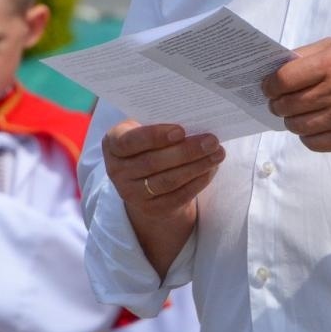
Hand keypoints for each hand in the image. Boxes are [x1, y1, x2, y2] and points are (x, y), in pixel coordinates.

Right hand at [102, 121, 222, 276]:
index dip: (154, 136)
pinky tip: (211, 170)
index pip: (129, 141)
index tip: (181, 130)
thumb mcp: (144, 129)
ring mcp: (131, 194)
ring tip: (217, 154)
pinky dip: (197, 183)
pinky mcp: (151, 209)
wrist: (144, 179)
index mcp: (112, 144)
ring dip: (196, 167)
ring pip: (168, 181)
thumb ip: (161, 124)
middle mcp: (116, 171)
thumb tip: (195, 121)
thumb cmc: (148, 144)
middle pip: (153, 162)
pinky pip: (177, 196)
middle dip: (186, 151)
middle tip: (211, 141)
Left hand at [262, 38, 330, 151]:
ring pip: (296, 126)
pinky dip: (306, 135)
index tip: (267, 86)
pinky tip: (313, 124)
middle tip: (278, 100)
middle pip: (287, 105)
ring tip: (296, 111)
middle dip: (276, 103)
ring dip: (290, 119)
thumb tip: (274, 69)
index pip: (284, 80)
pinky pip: (312, 143)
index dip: (269, 85)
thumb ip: (307, 55)